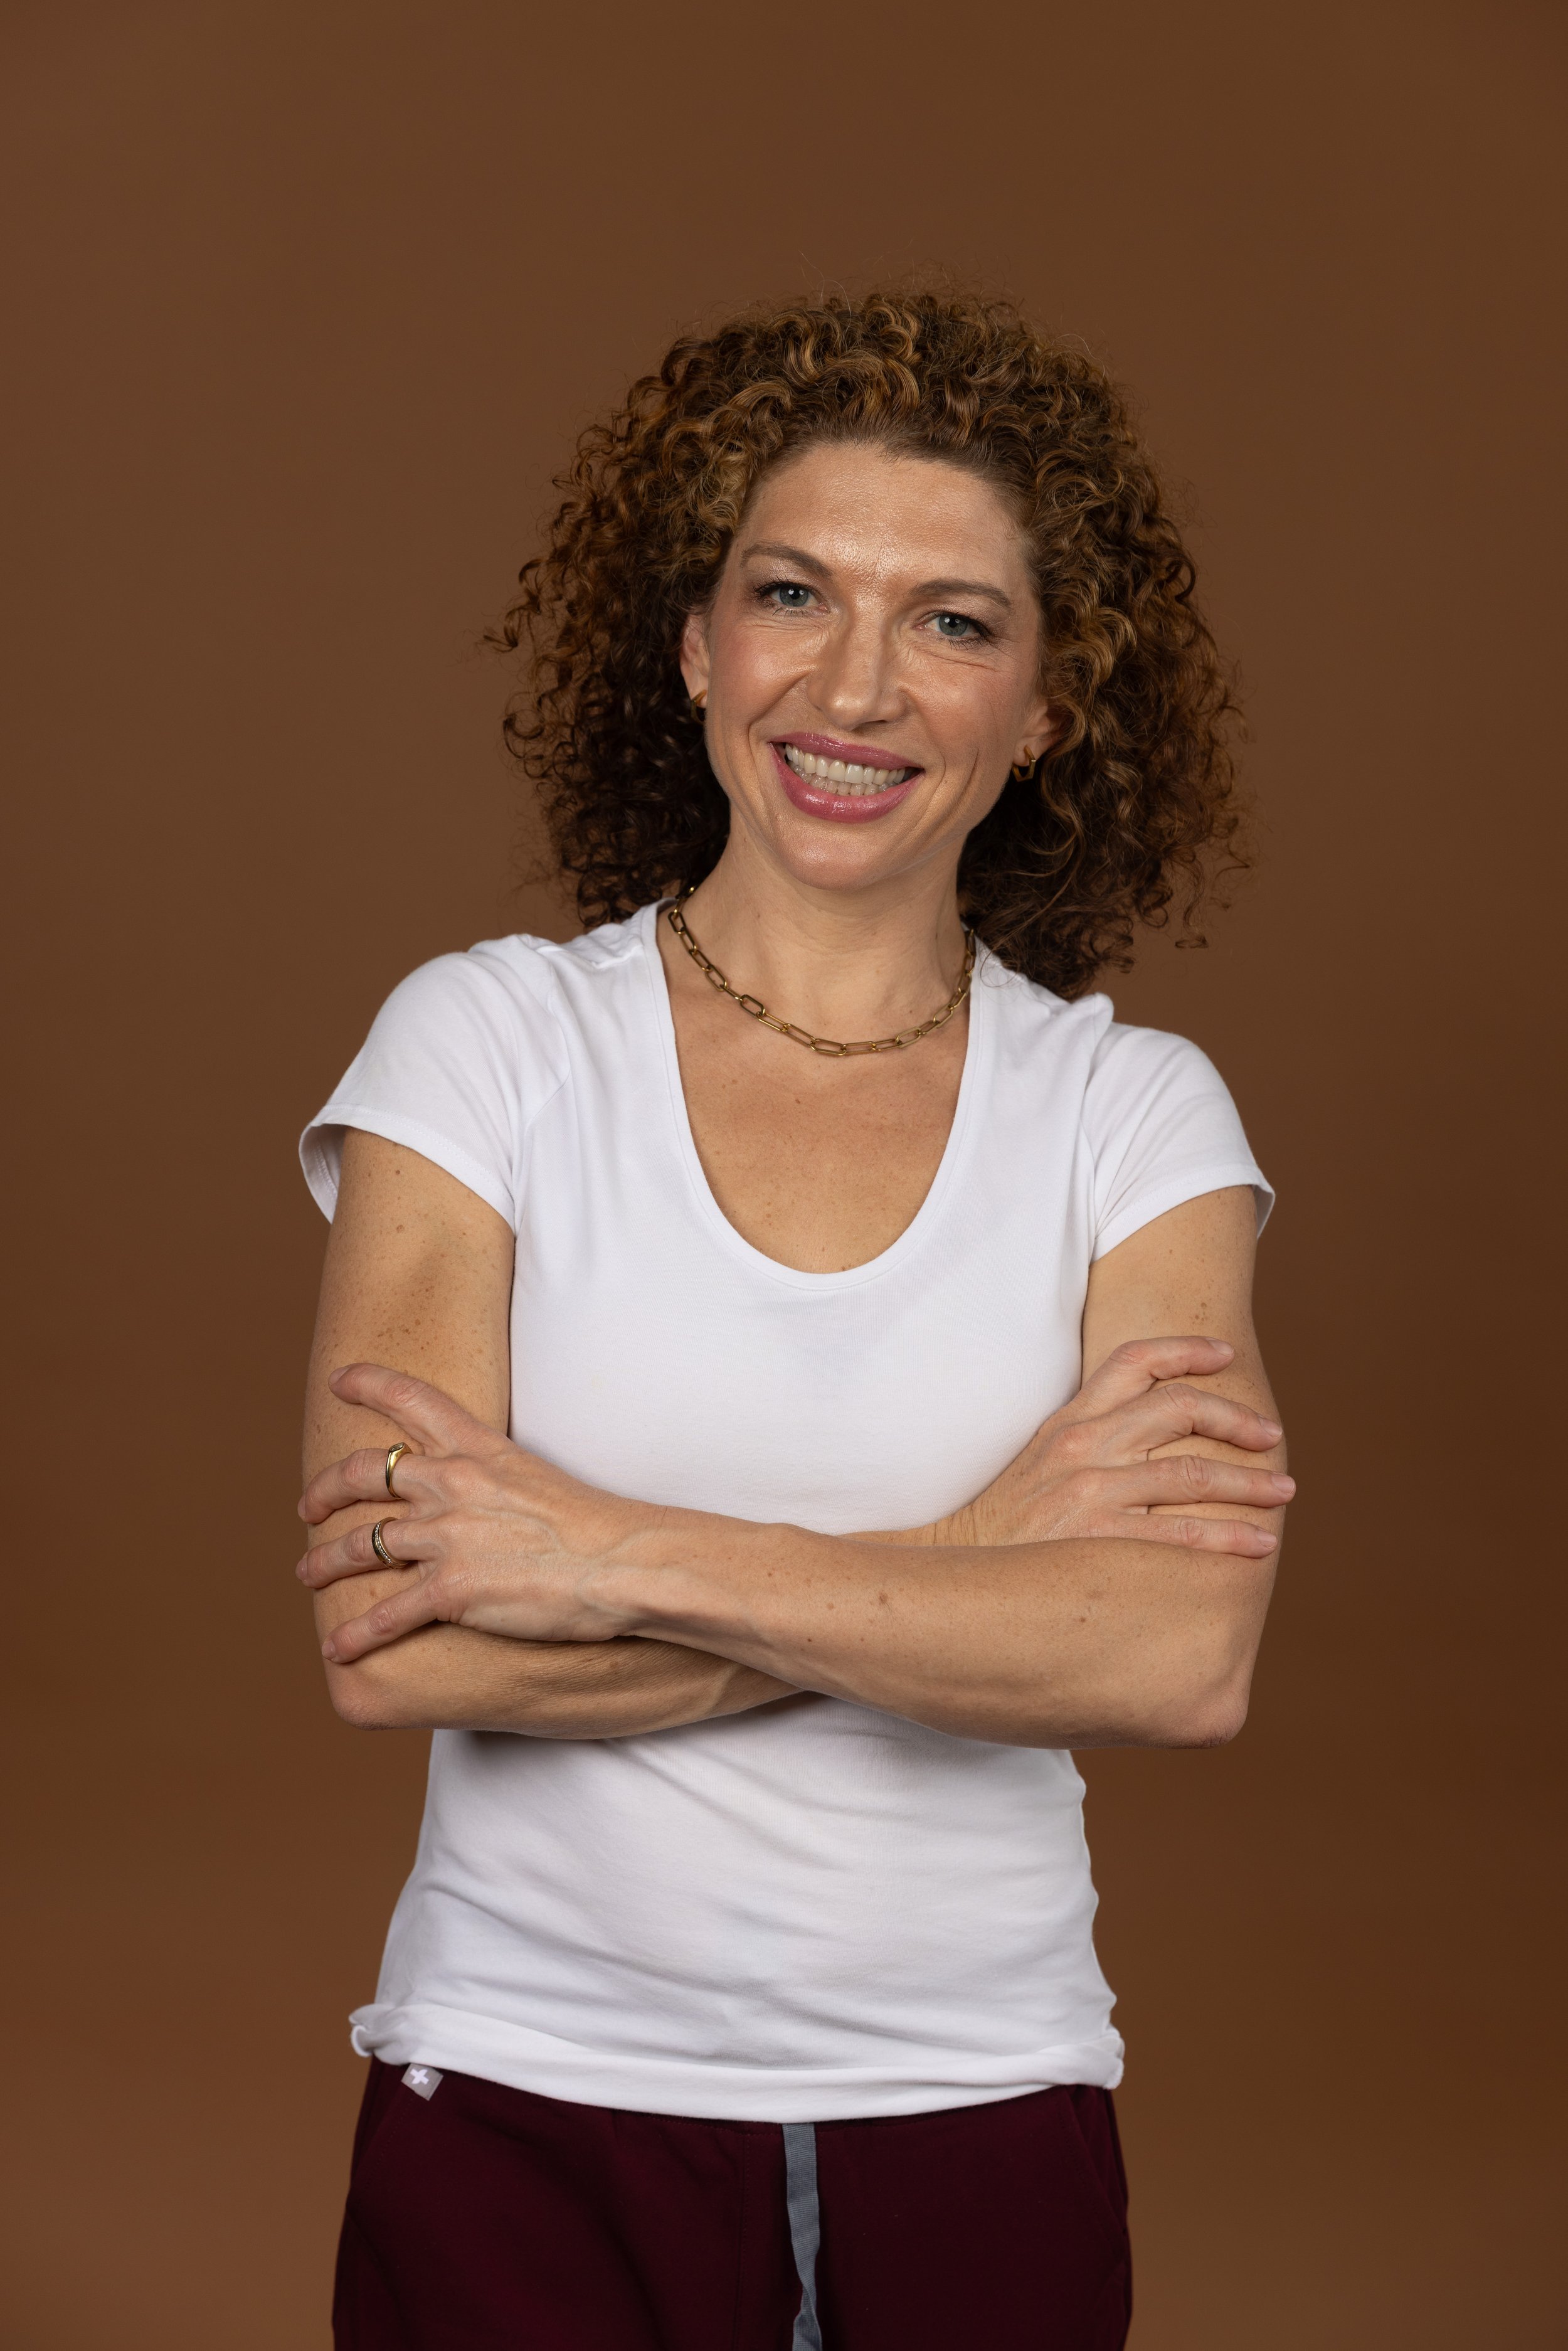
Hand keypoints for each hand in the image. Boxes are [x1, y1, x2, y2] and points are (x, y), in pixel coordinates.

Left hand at [297, 1364, 644, 1662]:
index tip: (339, 1379)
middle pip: (363, 1473)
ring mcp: (447, 1537)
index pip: (412, 1399)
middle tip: (307, 1505)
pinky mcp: (451, 1590)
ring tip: (307, 1574)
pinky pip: (386, 1614)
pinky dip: (355, 1634)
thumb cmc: (596, 1526)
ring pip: (360, 1544)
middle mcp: (451, 1485)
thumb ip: (496, 1481)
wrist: (622, 1562)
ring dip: (323, 1562)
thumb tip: (483, 1499)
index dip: (367, 1383)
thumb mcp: (537, 1478)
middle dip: (324, 1489)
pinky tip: (338, 1648)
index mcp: (478, 1450)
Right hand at [935, 1337, 1289, 1556]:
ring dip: (1249, 1482)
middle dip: (1236, 1419)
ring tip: (1284, 1493)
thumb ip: (1086, 1440)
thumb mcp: (1037, 1462)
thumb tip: (1144, 1438)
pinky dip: (1228, 1535)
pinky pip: (1179, 1533)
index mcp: (1070, 1420)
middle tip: (1271, 1438)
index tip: (1224, 1354)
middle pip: (1179, 1407)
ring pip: (1191, 1472)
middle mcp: (1084, 1445)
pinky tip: (1258, 1544)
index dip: (1186, 1349)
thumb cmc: (1002, 1527)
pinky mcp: (1096, 1538)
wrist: (955, 1571)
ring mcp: (1090, 1490)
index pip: (1134, 1360)